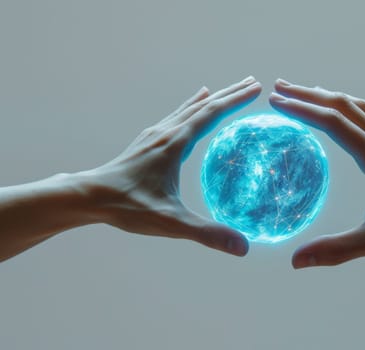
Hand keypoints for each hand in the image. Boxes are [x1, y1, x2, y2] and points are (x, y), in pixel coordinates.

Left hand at [86, 76, 261, 255]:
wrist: (89, 196)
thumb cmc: (127, 207)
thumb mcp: (170, 222)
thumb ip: (207, 234)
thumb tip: (243, 247)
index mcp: (174, 144)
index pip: (211, 114)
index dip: (235, 100)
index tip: (256, 88)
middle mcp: (166, 132)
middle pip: (203, 105)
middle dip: (230, 93)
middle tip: (251, 82)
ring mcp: (155, 135)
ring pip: (189, 109)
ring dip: (212, 98)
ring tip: (227, 90)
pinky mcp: (148, 141)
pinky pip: (176, 116)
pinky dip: (191, 107)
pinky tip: (191, 106)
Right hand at [270, 79, 364, 267]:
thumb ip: (335, 250)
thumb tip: (296, 260)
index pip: (334, 123)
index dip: (303, 109)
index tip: (277, 101)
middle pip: (342, 105)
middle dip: (308, 94)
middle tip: (279, 87)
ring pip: (355, 105)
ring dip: (326, 95)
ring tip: (301, 92)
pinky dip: (344, 105)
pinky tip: (336, 111)